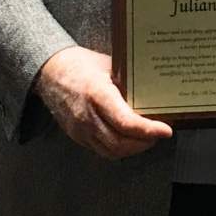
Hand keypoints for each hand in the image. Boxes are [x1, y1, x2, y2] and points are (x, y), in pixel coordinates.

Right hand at [34, 45, 171, 158]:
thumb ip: (129, 81)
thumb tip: (157, 90)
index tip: (165, 130)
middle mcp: (86, 116)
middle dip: (144, 143)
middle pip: (119, 143)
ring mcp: (79, 129)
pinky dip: (118, 149)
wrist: (49, 71)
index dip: (148, 130)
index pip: (125, 122)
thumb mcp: (109, 65)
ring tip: (148, 138)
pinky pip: (100, 150)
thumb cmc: (81, 64)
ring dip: (132, 149)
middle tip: (160, 134)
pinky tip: (130, 139)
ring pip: (111, 151)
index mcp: (97, 94)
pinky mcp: (76, 136)